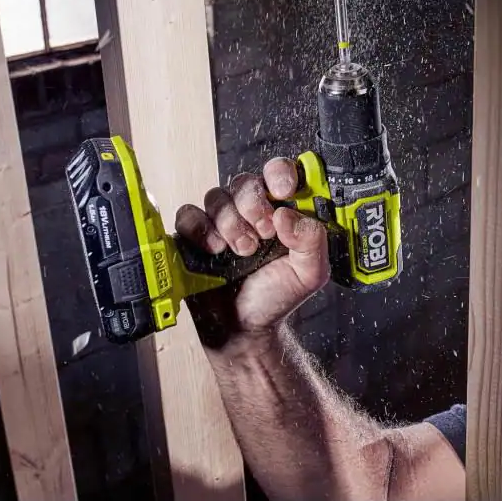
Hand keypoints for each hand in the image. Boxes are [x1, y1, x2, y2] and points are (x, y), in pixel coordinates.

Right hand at [175, 157, 330, 350]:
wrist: (244, 328)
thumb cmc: (276, 296)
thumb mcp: (310, 272)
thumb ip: (312, 240)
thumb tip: (286, 215)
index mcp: (281, 211)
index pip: (280, 173)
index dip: (280, 173)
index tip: (283, 190)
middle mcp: (251, 211)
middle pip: (246, 182)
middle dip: (254, 206)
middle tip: (262, 233)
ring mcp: (221, 221)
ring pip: (217, 197)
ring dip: (230, 224)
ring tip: (242, 252)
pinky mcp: (194, 236)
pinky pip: (189, 214)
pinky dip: (200, 230)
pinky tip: (214, 250)